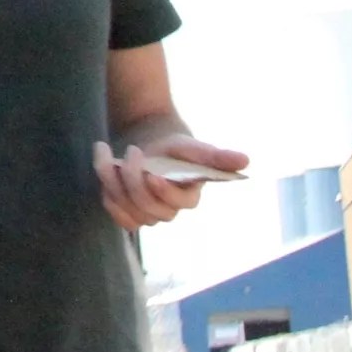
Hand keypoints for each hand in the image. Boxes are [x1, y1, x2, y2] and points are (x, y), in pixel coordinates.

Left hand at [94, 137, 250, 229]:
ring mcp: (146, 212)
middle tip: (132, 150)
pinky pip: (116, 215)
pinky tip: (105, 165)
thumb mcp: (192, 146)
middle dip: (134, 180)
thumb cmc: (173, 145)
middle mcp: (169, 210)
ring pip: (128, 210)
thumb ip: (215, 155)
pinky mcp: (127, 211)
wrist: (147, 137)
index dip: (164, 193)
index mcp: (189, 196)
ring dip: (114, 182)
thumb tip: (245, 160)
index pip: (178, 203)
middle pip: (148, 208)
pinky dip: (107, 192)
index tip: (153, 173)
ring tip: (108, 153)